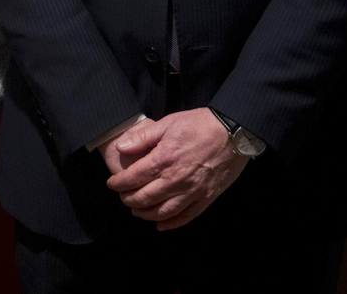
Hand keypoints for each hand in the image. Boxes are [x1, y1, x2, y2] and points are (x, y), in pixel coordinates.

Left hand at [105, 107, 246, 230]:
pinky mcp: (206, 198)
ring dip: (145, 214)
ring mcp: (192, 191)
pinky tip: (161, 224)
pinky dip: (171, 223)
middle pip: (145, 198)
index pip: (133, 178)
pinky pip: (186, 217)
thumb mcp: (168, 122)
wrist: (234, 132)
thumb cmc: (200, 124)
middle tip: (123, 197)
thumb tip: (120, 147)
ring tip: (137, 211)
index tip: (112, 184)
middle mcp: (176, 179)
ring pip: (163, 212)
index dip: (119, 183)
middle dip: (129, 200)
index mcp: (164, 159)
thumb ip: (142, 137)